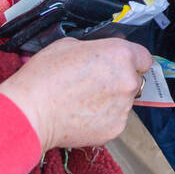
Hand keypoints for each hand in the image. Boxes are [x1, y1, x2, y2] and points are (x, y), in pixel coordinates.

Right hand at [0, 37, 153, 153]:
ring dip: (110, 100)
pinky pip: (114, 119)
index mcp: (120, 55)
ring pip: (124, 101)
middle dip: (118, 81)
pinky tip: (81, 114)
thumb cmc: (44, 76)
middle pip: (134, 80)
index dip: (132, 60)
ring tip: (82, 100)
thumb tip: (101, 55)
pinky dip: (102, 118)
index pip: (144, 57)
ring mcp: (123, 107)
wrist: (30, 111)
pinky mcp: (115, 128)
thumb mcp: (69, 45)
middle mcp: (127, 81)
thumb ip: (95, 49)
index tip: (123, 64)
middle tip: (94, 83)